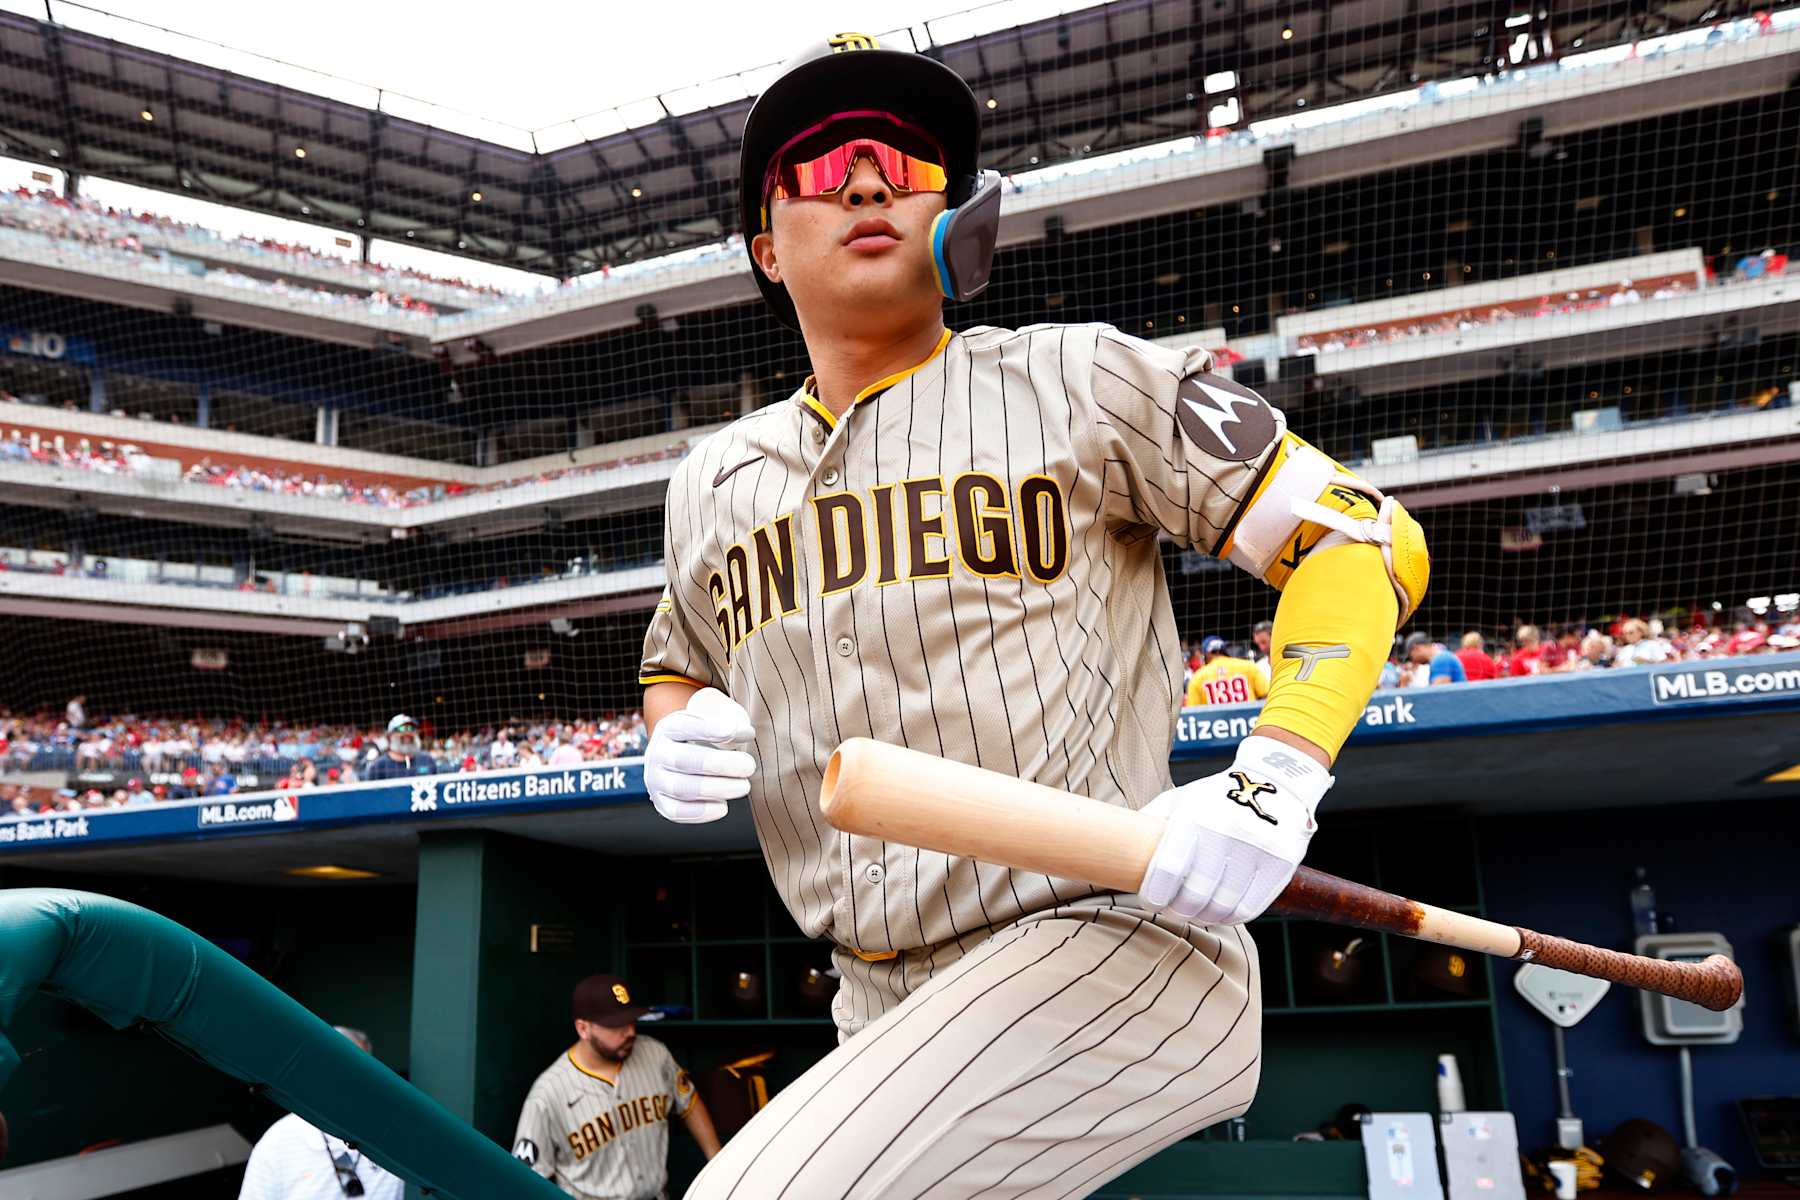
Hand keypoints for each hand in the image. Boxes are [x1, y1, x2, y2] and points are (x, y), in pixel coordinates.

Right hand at [644, 688, 755, 823]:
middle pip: (683, 760)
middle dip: (720, 764)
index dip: (710, 729)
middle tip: (748, 766)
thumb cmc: (700, 740)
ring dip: (716, 789)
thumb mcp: (711, 723)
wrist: (678, 759)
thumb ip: (729, 725)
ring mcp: (656, 780)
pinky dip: (701, 811)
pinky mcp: (661, 803)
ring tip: (743, 786)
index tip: (737, 732)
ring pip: (681, 788)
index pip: (684, 726)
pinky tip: (723, 806)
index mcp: (669, 728)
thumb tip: (746, 734)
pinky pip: (676, 812)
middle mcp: (658, 753)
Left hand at [1138, 735, 1332, 924]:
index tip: (1150, 900)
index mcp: (1196, 816)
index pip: (1168, 869)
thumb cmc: (1216, 796)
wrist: (1277, 782)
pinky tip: (1220, 912)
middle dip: (1178, 910)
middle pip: (1196, 896)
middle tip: (1172, 909)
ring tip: (1194, 912)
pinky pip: (1250, 909)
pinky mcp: (1281, 866)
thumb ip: (1151, 824)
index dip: (1154, 894)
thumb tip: (1111, 850)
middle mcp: (1228, 833)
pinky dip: (1231, 917)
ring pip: (1223, 908)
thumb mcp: (1181, 799)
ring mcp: (1258, 851)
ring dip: (1203, 917)